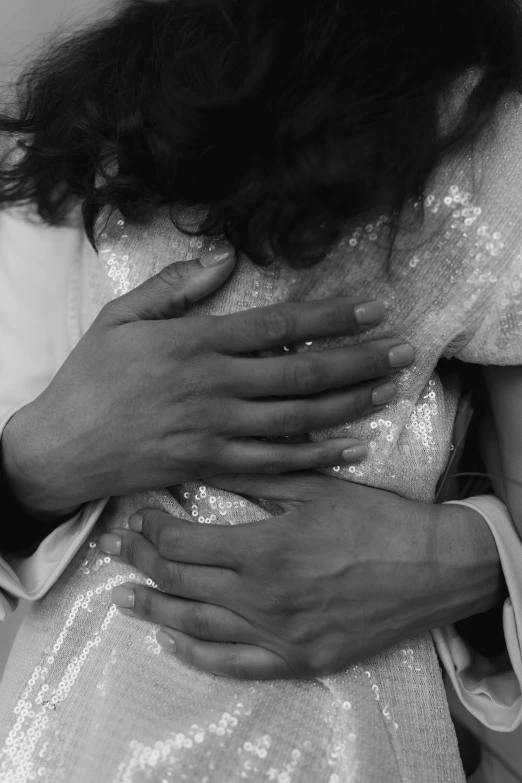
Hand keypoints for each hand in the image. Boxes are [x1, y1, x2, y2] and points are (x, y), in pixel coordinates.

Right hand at [2, 244, 412, 519]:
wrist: (63, 446)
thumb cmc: (91, 377)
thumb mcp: (120, 317)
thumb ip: (175, 286)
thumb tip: (225, 255)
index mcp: (196, 343)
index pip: (278, 325)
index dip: (331, 317)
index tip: (372, 308)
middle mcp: (215, 386)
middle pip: (303, 373)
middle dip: (359, 360)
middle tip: (403, 350)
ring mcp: (217, 430)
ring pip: (298, 418)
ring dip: (350, 405)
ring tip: (390, 390)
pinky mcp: (213, 465)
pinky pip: (276, 463)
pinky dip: (317, 457)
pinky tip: (352, 448)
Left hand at [100, 472, 502, 678]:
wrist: (433, 568)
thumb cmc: (376, 520)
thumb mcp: (316, 489)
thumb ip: (259, 480)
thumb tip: (212, 466)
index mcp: (264, 549)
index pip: (183, 544)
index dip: (152, 530)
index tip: (138, 515)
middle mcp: (261, 598)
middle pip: (180, 582)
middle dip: (141, 562)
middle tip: (117, 548)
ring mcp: (278, 635)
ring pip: (196, 626)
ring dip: (154, 609)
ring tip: (123, 598)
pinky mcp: (298, 660)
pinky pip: (234, 665)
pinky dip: (197, 654)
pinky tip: (173, 641)